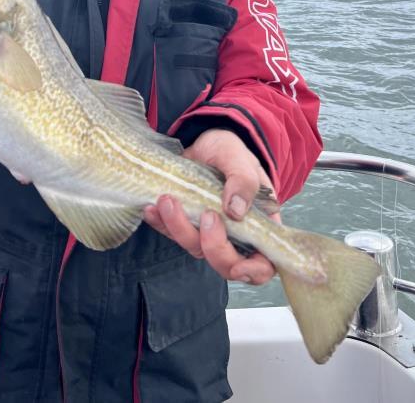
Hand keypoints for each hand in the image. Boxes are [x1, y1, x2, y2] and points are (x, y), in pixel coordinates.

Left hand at [143, 129, 279, 283]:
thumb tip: (235, 211)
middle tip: (205, 215)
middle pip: (225, 262)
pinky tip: (152, 207)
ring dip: (179, 228)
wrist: (205, 141)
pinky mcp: (184, 222)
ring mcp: (206, 231)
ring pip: (194, 247)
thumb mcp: (239, 158)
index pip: (263, 264)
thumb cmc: (230, 151)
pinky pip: (170, 232)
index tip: (237, 266)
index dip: (252, 272)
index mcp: (258, 225)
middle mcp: (234, 235)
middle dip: (212, 245)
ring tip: (168, 200)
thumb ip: (243, 181)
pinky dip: (160, 223)